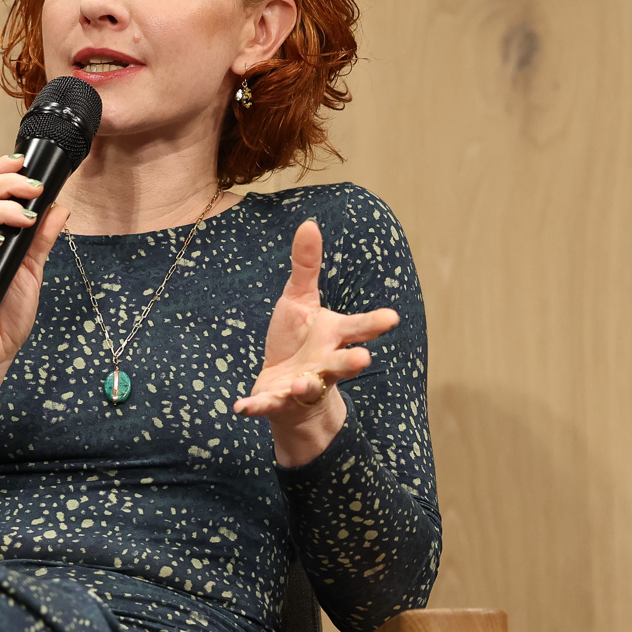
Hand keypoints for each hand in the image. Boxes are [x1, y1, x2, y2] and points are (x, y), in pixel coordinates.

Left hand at [233, 219, 398, 467]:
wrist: (287, 390)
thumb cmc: (299, 340)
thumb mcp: (300, 301)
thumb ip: (306, 267)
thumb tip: (310, 223)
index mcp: (333, 336)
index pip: (357, 328)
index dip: (374, 323)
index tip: (391, 318)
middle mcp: (324, 364)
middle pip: (342, 364)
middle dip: (351, 362)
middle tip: (363, 360)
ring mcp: (303, 385)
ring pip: (310, 387)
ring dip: (306, 386)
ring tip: (302, 385)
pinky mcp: (278, 401)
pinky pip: (268, 405)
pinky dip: (255, 407)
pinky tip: (240, 407)